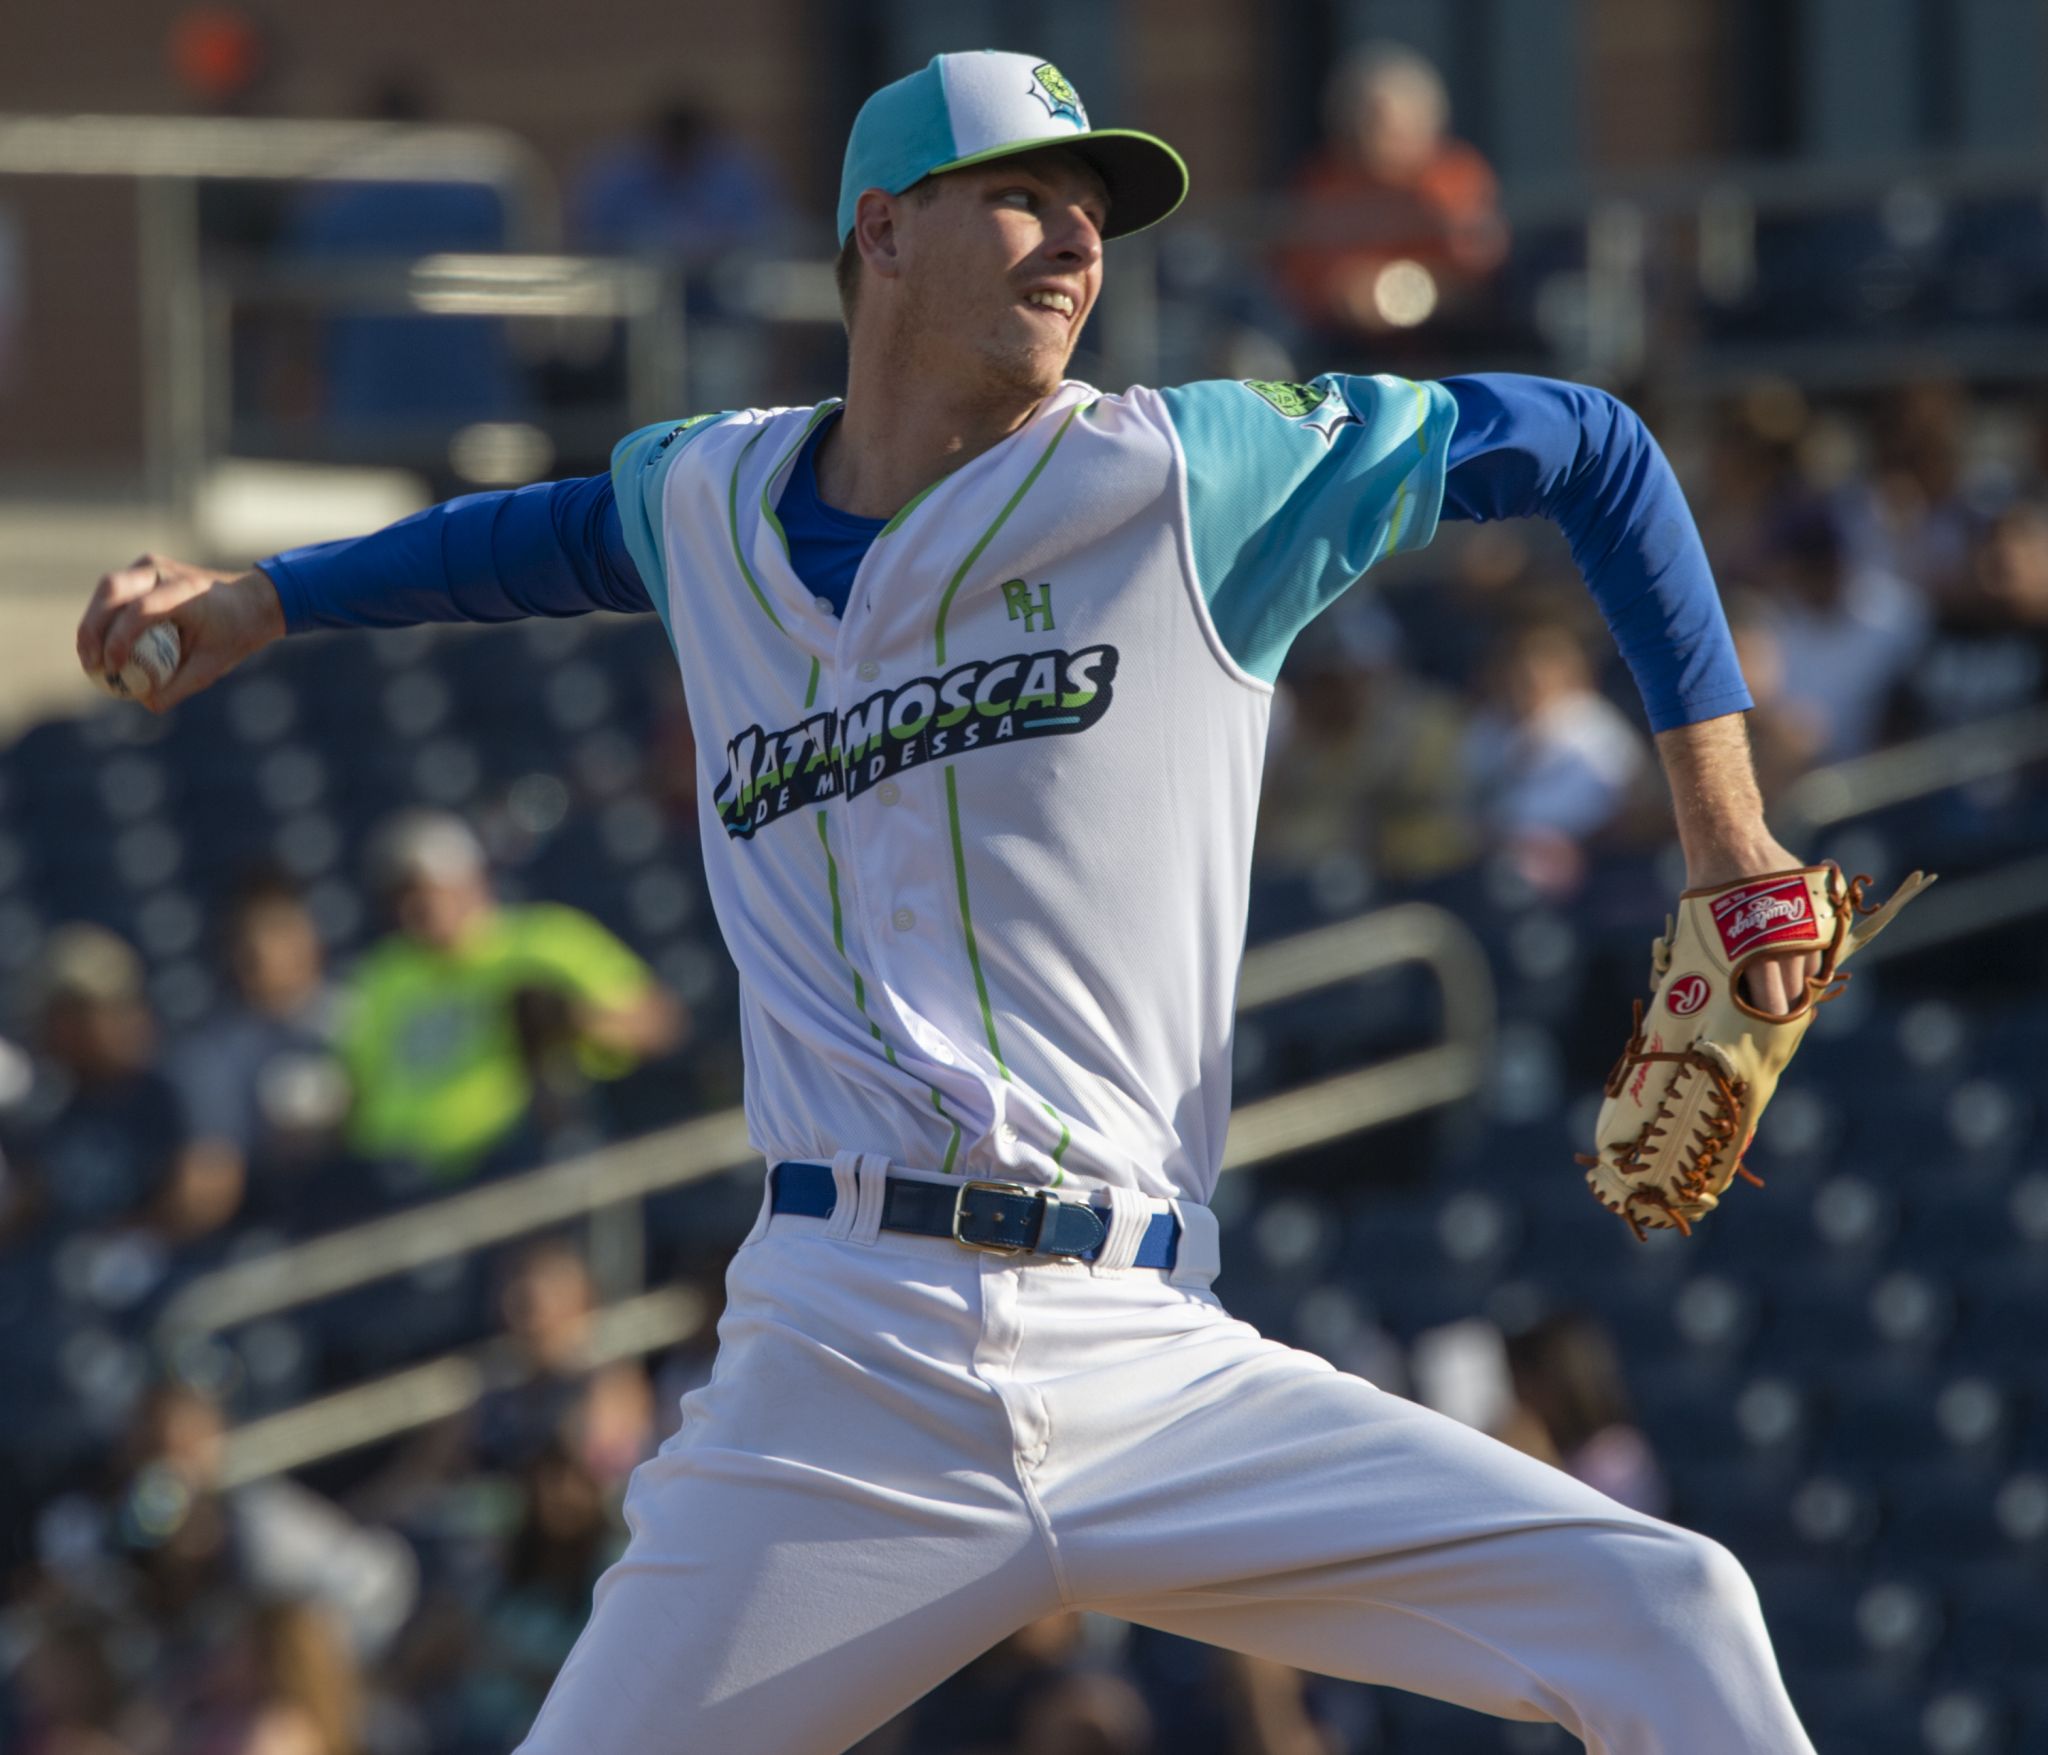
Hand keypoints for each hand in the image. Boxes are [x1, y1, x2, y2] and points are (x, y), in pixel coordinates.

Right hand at [76, 554, 285, 711]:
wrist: (251, 601)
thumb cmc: (235, 633)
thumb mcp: (214, 664)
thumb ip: (181, 685)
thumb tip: (147, 703)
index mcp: (187, 590)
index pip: (142, 609)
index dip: (119, 639)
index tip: (112, 668)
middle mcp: (165, 571)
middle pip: (113, 589)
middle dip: (92, 627)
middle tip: (91, 665)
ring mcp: (151, 566)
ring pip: (107, 588)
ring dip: (92, 622)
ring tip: (90, 660)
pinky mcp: (142, 570)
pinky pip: (114, 592)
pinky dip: (102, 617)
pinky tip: (99, 647)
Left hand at [1684, 833, 1821, 1017]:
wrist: (1729, 840)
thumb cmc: (1706, 892)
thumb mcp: (1696, 931)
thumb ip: (1704, 967)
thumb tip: (1692, 1005)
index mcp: (1753, 952)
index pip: (1773, 1006)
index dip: (1768, 1024)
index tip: (1761, 1034)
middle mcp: (1785, 942)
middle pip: (1795, 994)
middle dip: (1783, 1008)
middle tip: (1770, 1019)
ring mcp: (1805, 925)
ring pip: (1810, 971)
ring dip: (1798, 984)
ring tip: (1781, 991)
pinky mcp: (1817, 909)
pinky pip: (1819, 947)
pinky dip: (1808, 959)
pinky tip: (1792, 963)